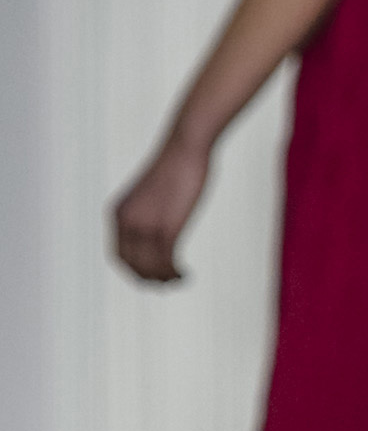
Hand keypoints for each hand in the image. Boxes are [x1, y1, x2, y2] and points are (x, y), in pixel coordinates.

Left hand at [110, 128, 214, 282]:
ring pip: (151, 268)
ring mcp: (146, 226)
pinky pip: (167, 262)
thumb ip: (146, 211)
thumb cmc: (173, 166)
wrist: (185, 146)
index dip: (133, 271)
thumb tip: (154, 227)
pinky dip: (175, 273)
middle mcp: (127, 222)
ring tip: (179, 280)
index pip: (119, 256)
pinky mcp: (167, 228)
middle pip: (133, 266)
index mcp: (118, 213)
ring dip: (165, 279)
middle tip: (168, 283)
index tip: (151, 276)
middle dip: (149, 279)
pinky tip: (186, 273)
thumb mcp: (151, 193)